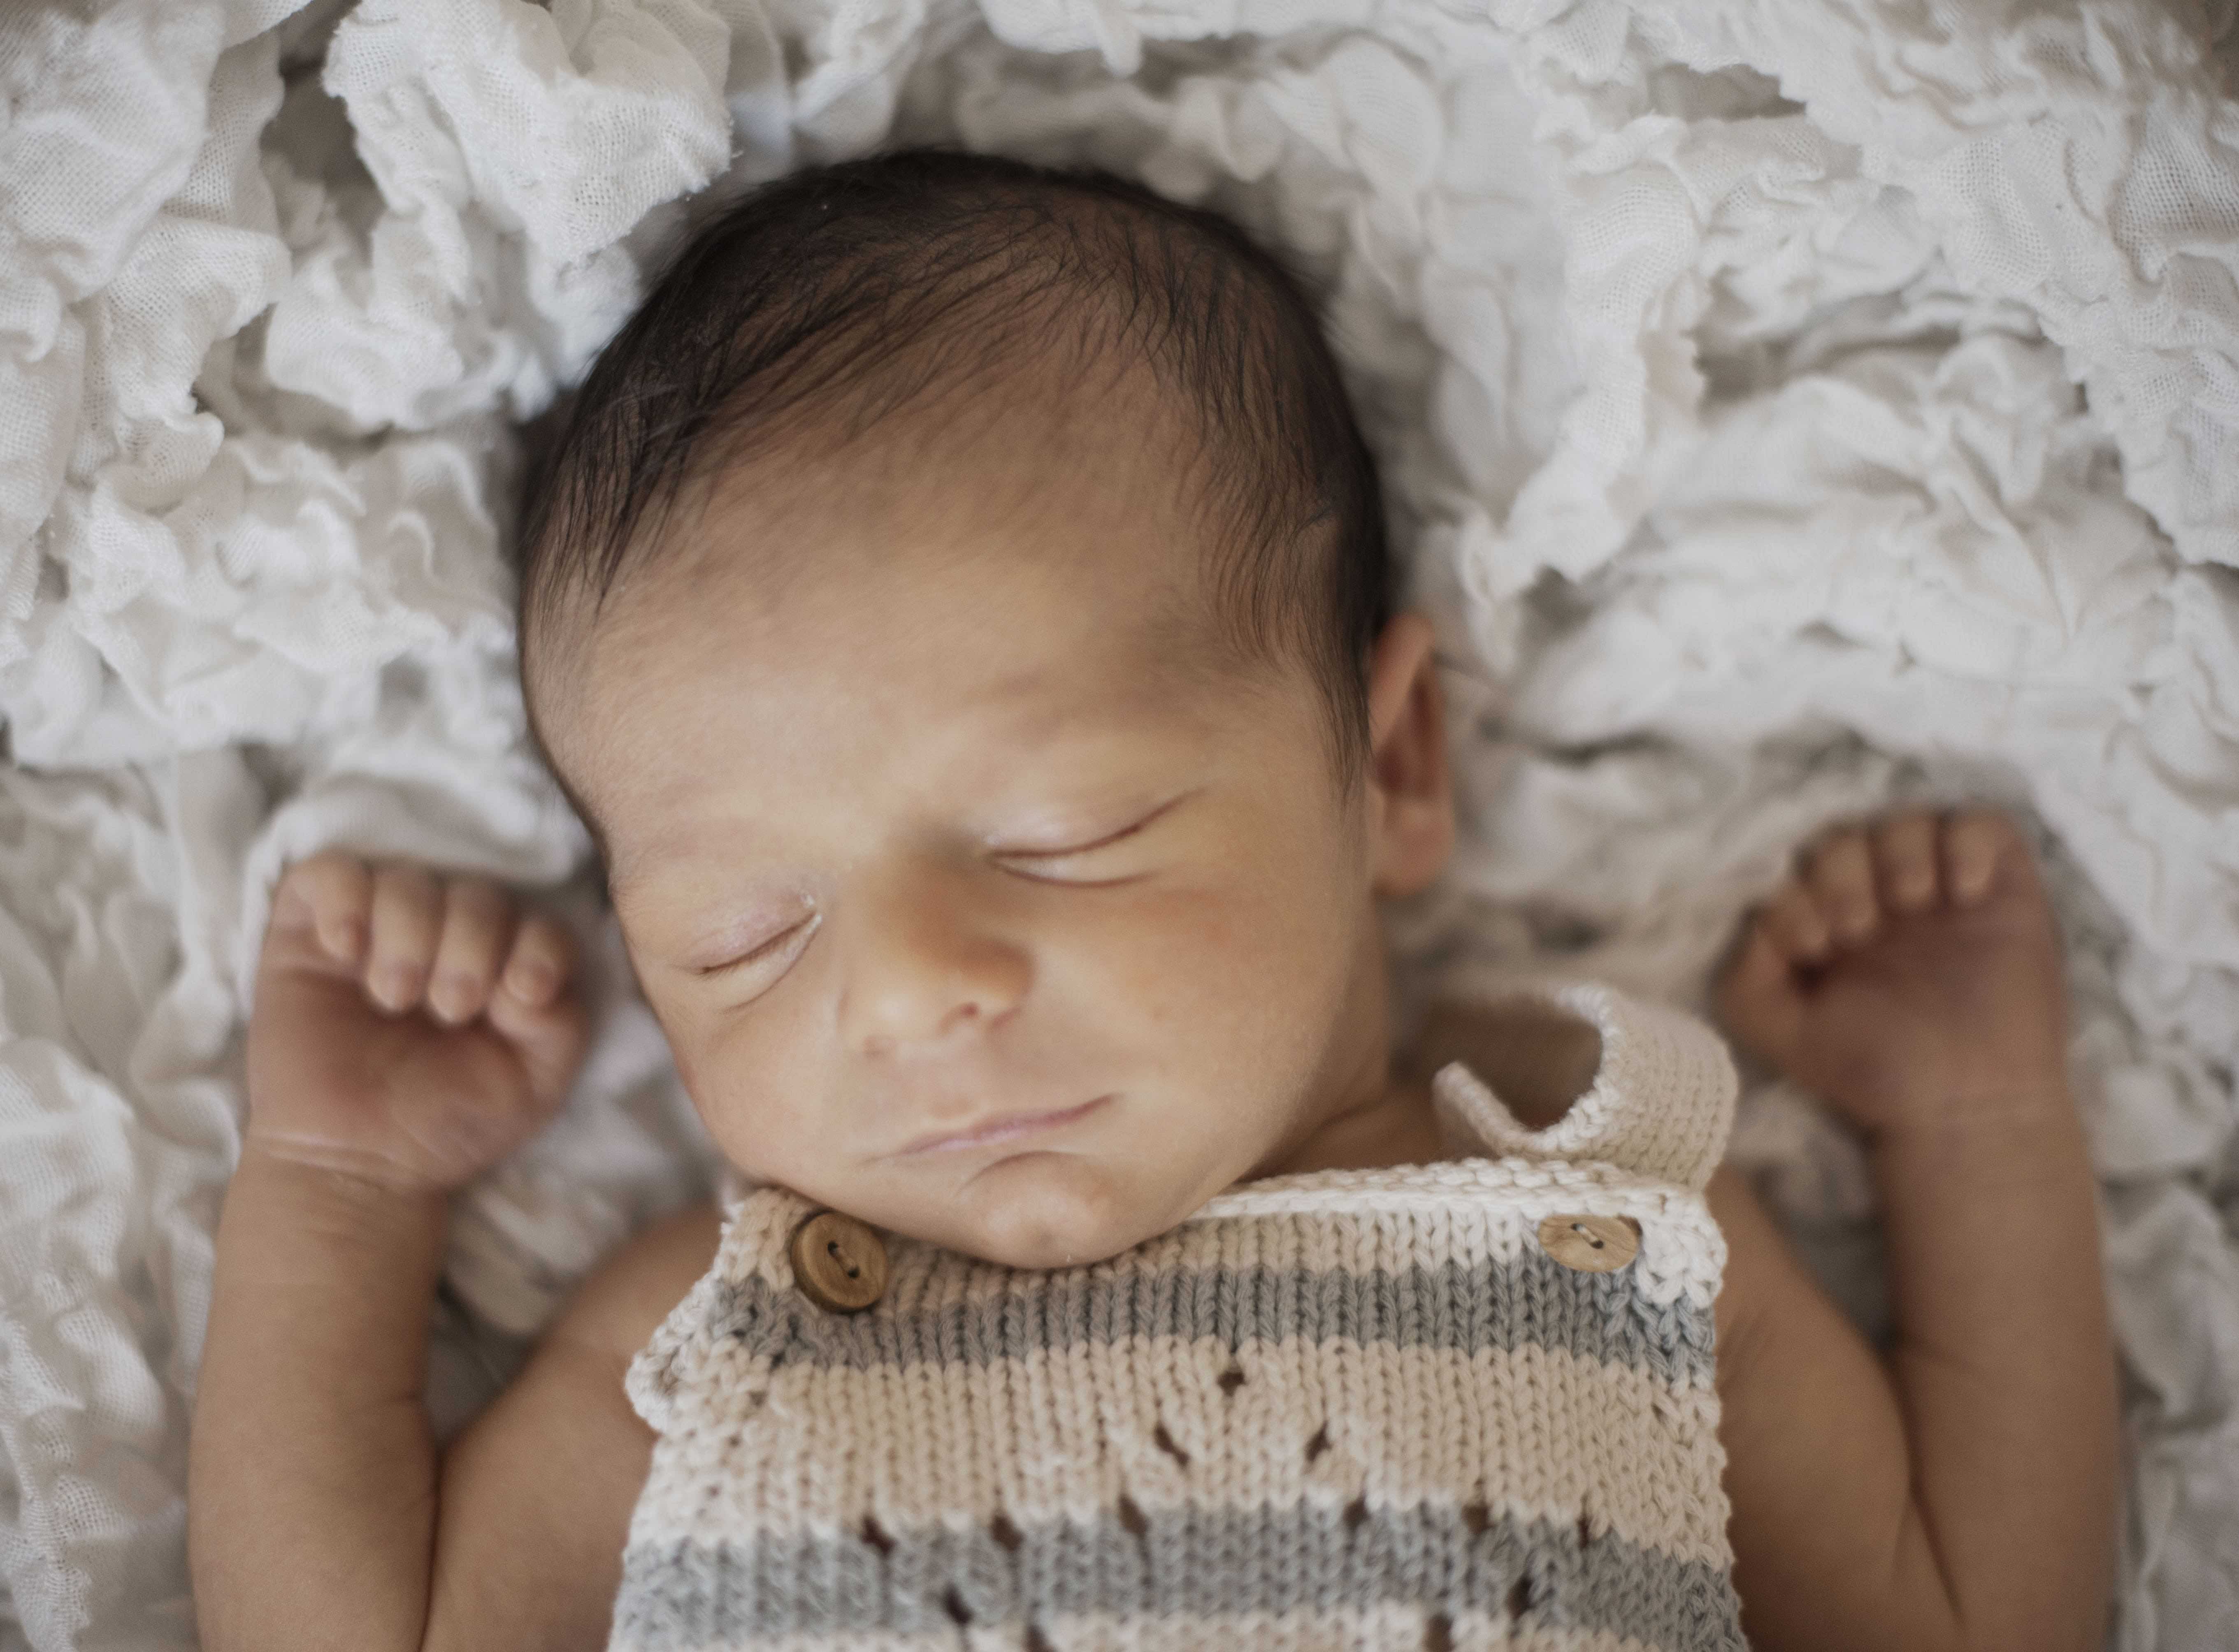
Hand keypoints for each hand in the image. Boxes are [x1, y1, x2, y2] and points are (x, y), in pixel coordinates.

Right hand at [244, 852, 589, 1196]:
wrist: (357, 1162)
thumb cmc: (447, 1121)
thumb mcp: (534, 1080)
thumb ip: (561, 1019)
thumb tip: (529, 973)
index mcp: (503, 966)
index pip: (536, 920)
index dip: (538, 945)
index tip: (522, 996)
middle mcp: (444, 938)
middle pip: (476, 893)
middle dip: (471, 947)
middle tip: (449, 1009)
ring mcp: (376, 930)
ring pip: (407, 879)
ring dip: (410, 937)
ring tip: (395, 998)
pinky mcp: (309, 933)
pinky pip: (328, 874)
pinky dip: (345, 901)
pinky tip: (346, 950)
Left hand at [1715, 810, 2071, 1139]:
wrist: (1963, 1104)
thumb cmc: (1871, 1069)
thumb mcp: (1778, 1028)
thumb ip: (1745, 972)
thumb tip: (1761, 915)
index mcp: (1828, 922)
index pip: (1797, 867)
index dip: (1797, 892)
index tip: (1814, 945)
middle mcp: (1882, 900)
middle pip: (1846, 836)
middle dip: (1842, 872)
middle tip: (1859, 929)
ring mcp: (1942, 892)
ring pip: (1910, 820)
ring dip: (1900, 852)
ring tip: (1913, 904)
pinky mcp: (2004, 891)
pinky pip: (1984, 825)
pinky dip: (1966, 843)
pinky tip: (1963, 892)